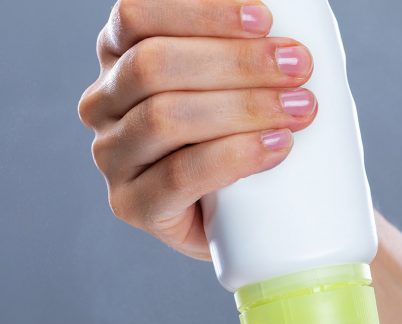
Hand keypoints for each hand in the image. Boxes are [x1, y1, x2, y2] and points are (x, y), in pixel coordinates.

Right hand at [77, 0, 317, 258]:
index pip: (136, 15)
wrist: (236, 223)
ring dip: (241, 108)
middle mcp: (103, 103)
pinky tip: (274, 147)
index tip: (265, 18)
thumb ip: (235, 48)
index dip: (201, 12)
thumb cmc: (239, 136)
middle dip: (235, 62)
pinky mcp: (131, 205)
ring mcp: (111, 158)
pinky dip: (233, 157)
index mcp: (117, 55)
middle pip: (153, 65)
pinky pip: (179, 176)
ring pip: (164, 118)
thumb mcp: (229, 81)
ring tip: (299, 109)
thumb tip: (287, 30)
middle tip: (297, 68)